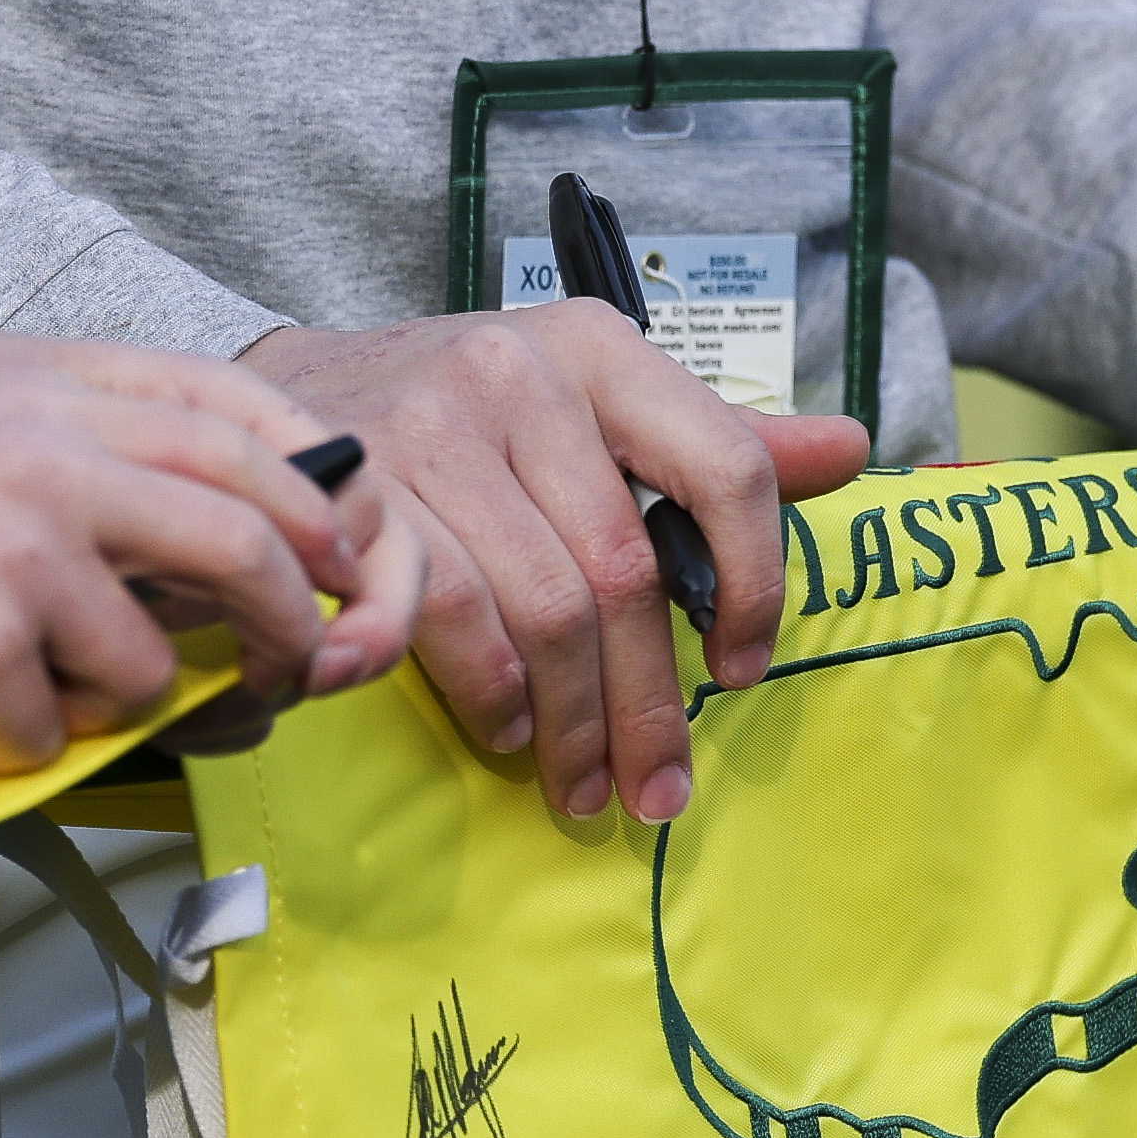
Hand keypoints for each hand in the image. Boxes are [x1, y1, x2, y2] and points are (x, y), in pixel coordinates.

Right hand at [0, 339, 421, 771]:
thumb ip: (85, 444)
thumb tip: (215, 529)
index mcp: (57, 390)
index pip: (240, 421)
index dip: (314, 491)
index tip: (338, 549)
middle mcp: (57, 453)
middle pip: (246, 539)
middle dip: (289, 623)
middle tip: (288, 673)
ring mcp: (26, 546)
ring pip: (155, 664)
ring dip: (115, 709)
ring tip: (42, 701)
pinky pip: (55, 731)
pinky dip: (15, 749)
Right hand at [239, 302, 866, 824]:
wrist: (286, 399)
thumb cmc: (460, 418)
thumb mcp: (587, 401)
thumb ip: (711, 440)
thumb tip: (850, 451)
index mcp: (597, 349)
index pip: (723, 466)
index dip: (754, 583)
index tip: (741, 671)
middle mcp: (519, 373)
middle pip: (624, 570)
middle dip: (648, 702)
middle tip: (658, 789)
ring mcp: (432, 426)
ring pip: (544, 607)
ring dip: (570, 720)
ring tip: (581, 782)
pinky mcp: (362, 490)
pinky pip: (452, 616)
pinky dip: (490, 691)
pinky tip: (506, 730)